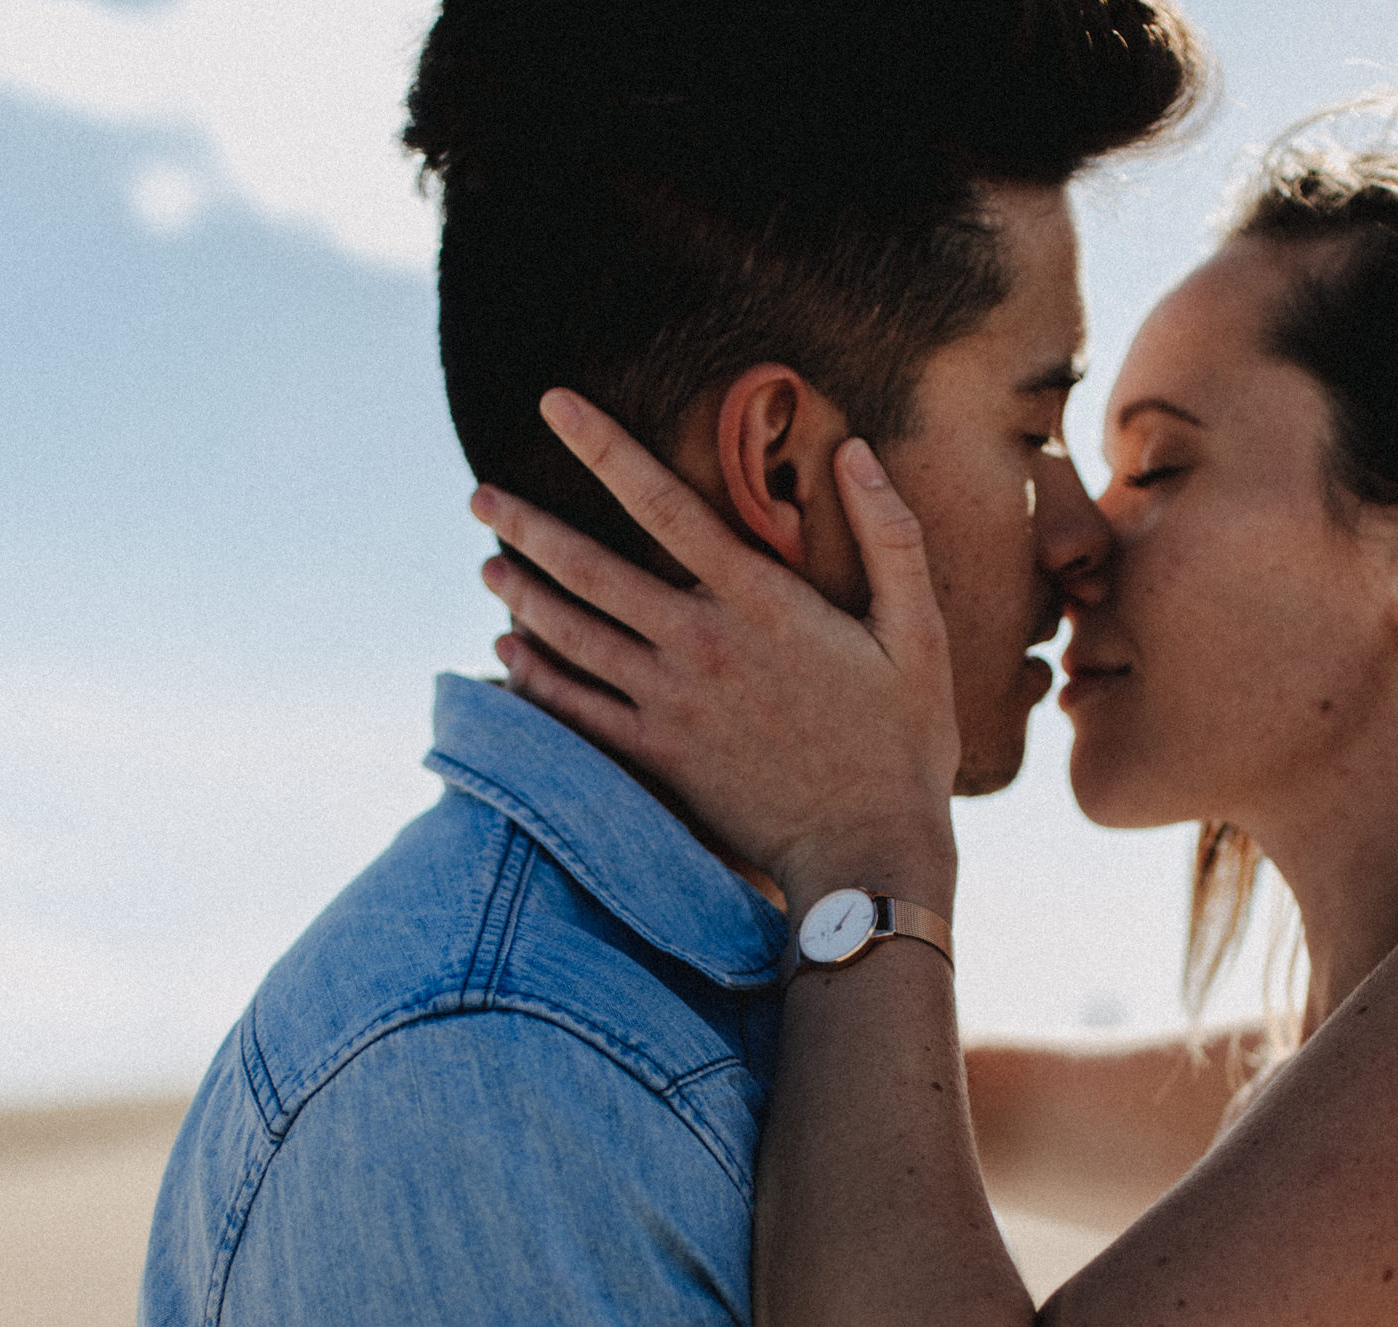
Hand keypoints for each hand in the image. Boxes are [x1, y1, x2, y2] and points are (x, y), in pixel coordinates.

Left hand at [470, 389, 959, 909]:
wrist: (868, 850)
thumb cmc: (903, 740)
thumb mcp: (918, 631)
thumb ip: (891, 535)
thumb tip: (856, 452)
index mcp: (760, 599)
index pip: (663, 503)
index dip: (602, 447)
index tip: (554, 404)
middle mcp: (700, 643)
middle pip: (590, 568)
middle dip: (527, 525)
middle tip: (479, 495)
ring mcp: (671, 703)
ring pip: (572, 635)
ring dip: (521, 594)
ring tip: (486, 564)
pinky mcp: (658, 758)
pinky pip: (577, 711)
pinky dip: (535, 677)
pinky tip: (507, 651)